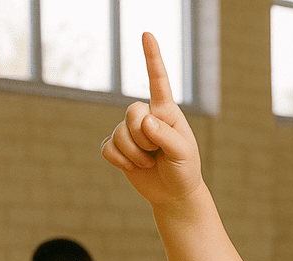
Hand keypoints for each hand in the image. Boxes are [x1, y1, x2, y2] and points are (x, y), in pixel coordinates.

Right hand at [101, 33, 202, 205]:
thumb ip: (166, 136)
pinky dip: (120, 162)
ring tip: (149, 163)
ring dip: (134, 155)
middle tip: (157, 154)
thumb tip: (144, 122)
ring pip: (119, 134)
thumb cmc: (185, 170)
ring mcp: (129, 131)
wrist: (174, 194)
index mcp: (166, 112)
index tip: (147, 35)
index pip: (158, 82)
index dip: (152, 58)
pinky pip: (108, 148)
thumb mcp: (183, 154)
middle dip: (144, 138)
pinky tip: (133, 167)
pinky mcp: (117, 147)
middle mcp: (146, 116)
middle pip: (132, 113)